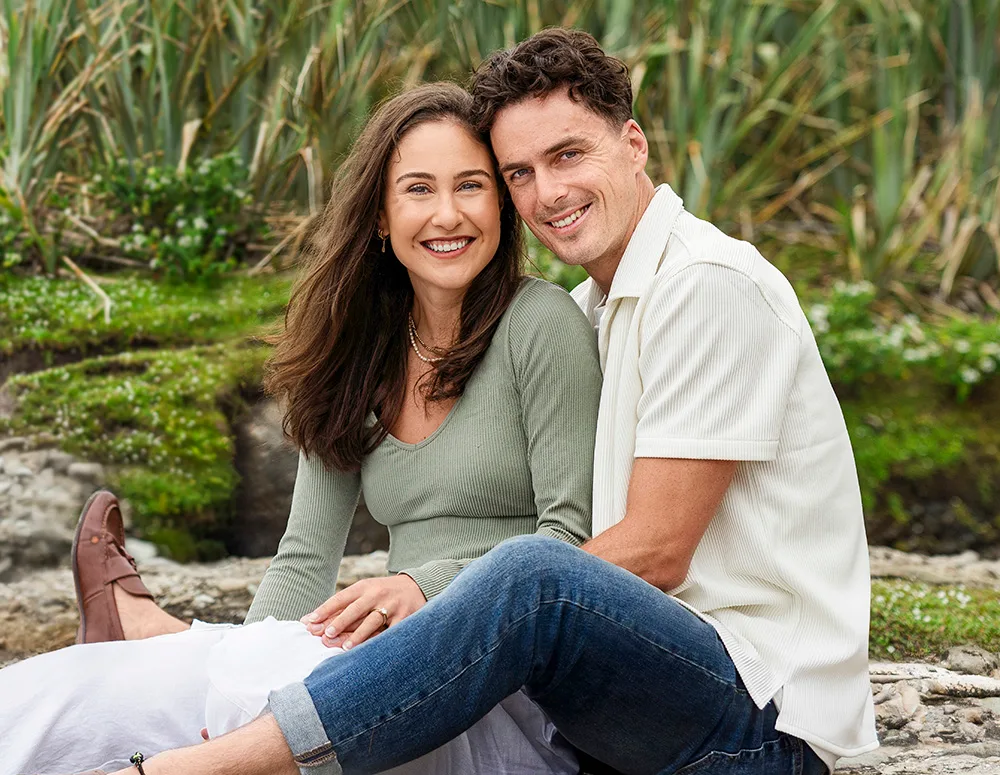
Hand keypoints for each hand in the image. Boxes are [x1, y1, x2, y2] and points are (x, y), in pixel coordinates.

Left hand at [300, 575, 425, 648]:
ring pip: (373, 621)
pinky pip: (392, 631)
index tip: (311, 621)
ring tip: (346, 646)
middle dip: (341, 621)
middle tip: (327, 634)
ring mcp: (391, 605)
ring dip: (359, 634)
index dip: (325, 609)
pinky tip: (373, 651)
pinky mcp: (405, 617)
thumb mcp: (364, 593)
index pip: (341, 598)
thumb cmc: (382, 593)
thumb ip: (340, 607)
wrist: (417, 586)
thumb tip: (309, 621)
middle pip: (356, 608)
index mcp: (363, 587)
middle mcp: (376, 594)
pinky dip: (382, 641)